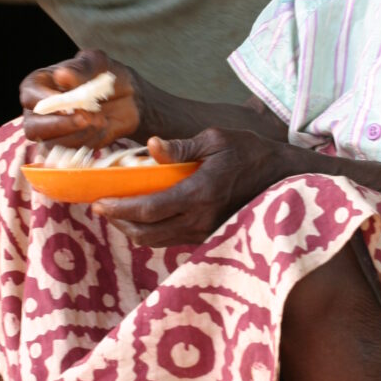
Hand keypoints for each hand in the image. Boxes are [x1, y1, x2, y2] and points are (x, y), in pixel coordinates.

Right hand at [21, 48, 145, 148]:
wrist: (128, 98)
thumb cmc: (107, 75)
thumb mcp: (98, 63)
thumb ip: (81, 68)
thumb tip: (62, 75)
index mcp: (40, 84)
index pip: (29, 95)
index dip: (44, 102)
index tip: (66, 105)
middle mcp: (40, 110)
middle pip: (33, 127)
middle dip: (60, 125)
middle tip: (87, 117)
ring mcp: (52, 131)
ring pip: (51, 144)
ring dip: (78, 134)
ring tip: (101, 119)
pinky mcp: (67, 146)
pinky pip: (69, 153)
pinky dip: (87, 142)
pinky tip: (102, 128)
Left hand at [92, 128, 289, 246]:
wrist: (282, 177)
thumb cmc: (249, 152)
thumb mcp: (217, 139)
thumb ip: (182, 146)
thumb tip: (151, 147)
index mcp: (199, 193)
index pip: (149, 209)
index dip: (119, 209)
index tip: (98, 203)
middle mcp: (200, 220)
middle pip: (147, 233)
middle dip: (119, 223)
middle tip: (100, 208)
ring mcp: (205, 232)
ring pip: (157, 241)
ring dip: (133, 229)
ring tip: (117, 211)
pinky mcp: (208, 236)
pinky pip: (172, 239)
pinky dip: (151, 231)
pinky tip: (144, 214)